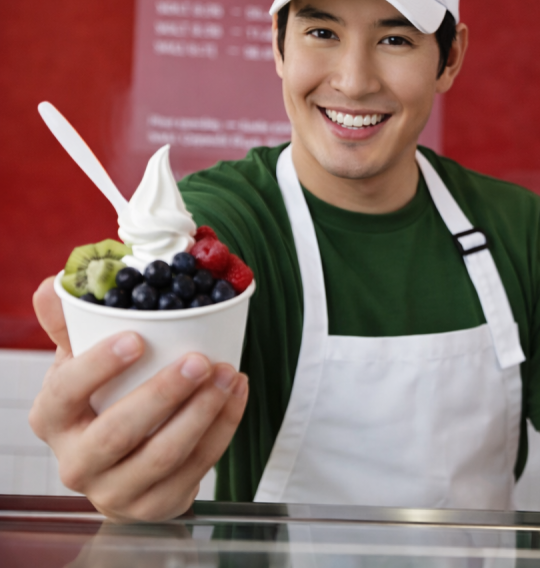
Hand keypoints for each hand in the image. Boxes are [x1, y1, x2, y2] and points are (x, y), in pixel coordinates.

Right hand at [28, 277, 248, 521]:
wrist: (123, 468)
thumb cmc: (101, 403)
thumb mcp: (80, 364)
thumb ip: (71, 324)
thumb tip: (57, 283)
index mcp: (53, 419)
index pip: (66, 393)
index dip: (99, 367)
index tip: (137, 338)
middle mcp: (76, 462)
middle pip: (118, 432)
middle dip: (164, 394)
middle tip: (200, 360)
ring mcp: (115, 491)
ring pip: (163, 455)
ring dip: (203, 412)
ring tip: (228, 373)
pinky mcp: (156, 506)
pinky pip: (197, 467)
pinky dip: (223, 428)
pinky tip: (236, 394)